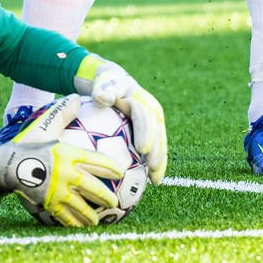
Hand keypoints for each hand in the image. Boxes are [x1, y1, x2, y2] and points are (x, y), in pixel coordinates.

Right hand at [0, 96, 122, 226]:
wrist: (4, 165)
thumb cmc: (25, 143)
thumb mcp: (44, 125)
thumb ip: (62, 113)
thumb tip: (78, 97)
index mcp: (67, 154)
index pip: (95, 161)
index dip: (110, 167)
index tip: (121, 172)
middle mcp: (66, 174)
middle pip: (93, 188)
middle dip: (106, 197)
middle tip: (115, 202)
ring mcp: (57, 191)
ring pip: (81, 207)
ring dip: (91, 214)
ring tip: (98, 220)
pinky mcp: (48, 203)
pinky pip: (64, 216)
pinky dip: (74, 222)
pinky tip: (79, 226)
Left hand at [76, 55, 167, 183]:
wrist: (112, 82)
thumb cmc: (104, 83)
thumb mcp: (104, 82)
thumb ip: (104, 89)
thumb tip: (102, 98)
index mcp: (142, 100)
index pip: (145, 117)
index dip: (145, 133)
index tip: (142, 150)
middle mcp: (152, 112)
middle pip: (157, 133)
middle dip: (157, 151)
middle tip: (151, 168)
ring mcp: (153, 123)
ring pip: (159, 143)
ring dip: (159, 161)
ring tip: (155, 180)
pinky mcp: (151, 133)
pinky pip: (155, 149)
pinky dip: (155, 164)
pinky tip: (151, 180)